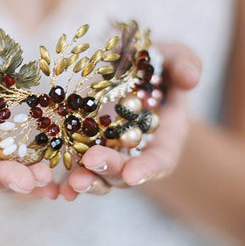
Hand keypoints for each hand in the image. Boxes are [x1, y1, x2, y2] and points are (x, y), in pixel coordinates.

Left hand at [58, 43, 201, 199]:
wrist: (123, 70)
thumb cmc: (152, 65)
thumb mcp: (170, 57)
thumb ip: (183, 63)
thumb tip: (191, 78)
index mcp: (163, 137)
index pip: (159, 160)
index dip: (147, 169)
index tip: (133, 175)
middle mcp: (135, 154)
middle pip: (124, 173)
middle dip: (109, 170)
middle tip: (91, 162)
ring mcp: (108, 156)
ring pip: (99, 178)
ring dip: (86, 182)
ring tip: (71, 183)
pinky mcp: (82, 151)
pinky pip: (74, 169)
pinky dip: (64, 181)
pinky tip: (53, 188)